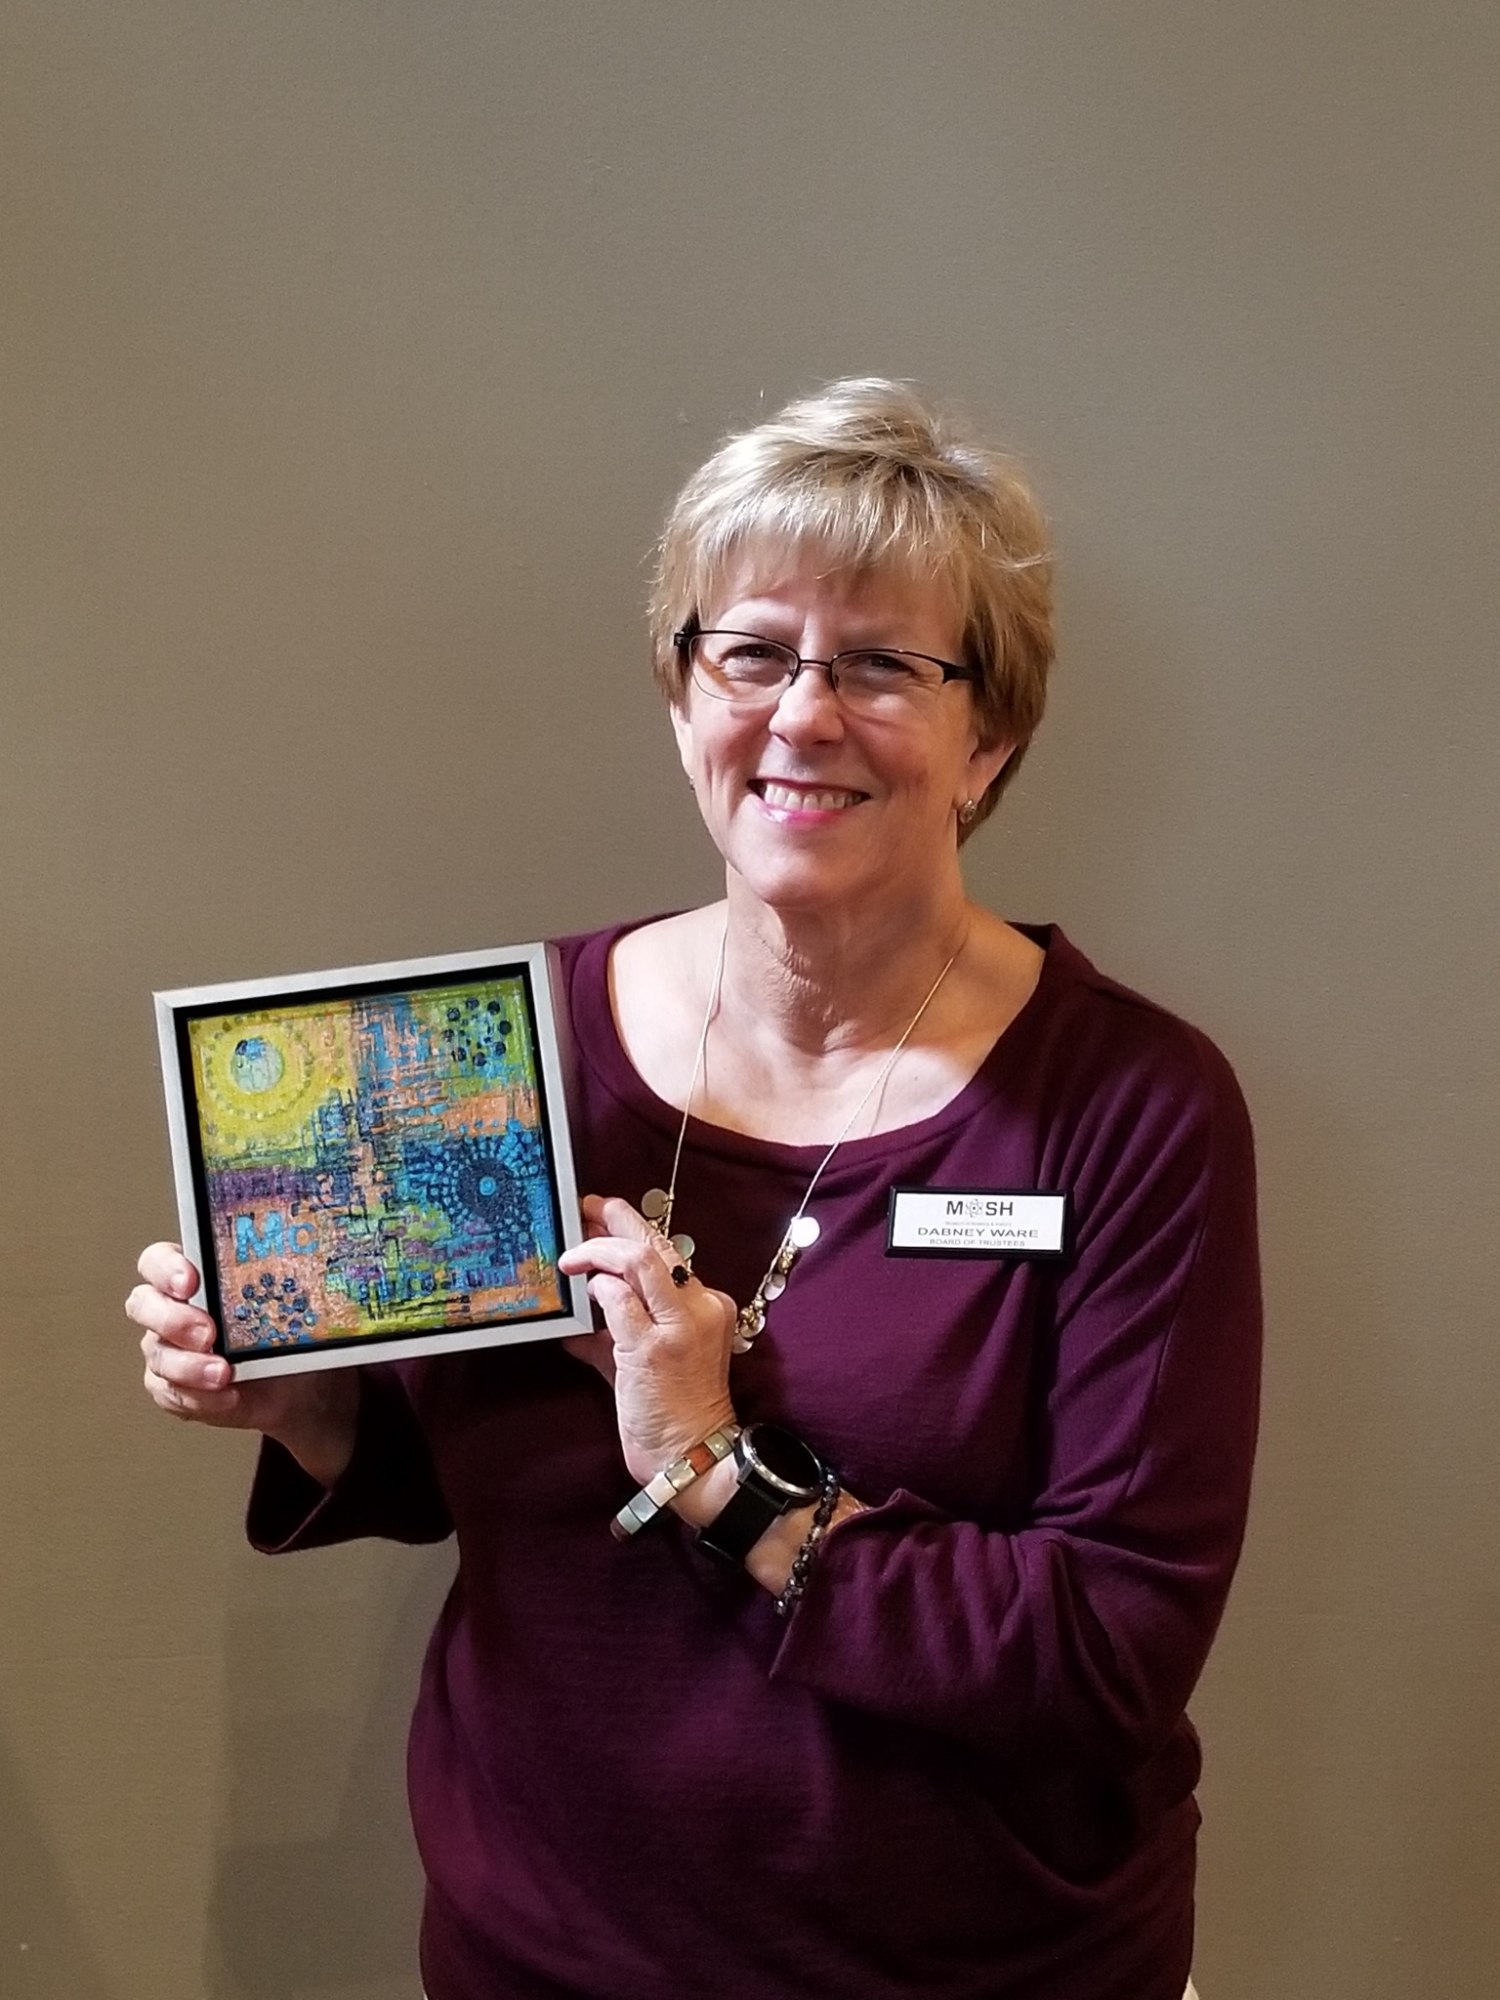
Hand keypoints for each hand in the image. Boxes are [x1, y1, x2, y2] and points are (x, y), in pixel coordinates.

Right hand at [126, 1242, 358, 1485]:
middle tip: (208, 1333)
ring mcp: (166, 1350)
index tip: (190, 1281)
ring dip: (189, 1366)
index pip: (158, 1261)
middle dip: (173, 1319)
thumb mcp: (285, 1300)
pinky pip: (171, 1394)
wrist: (295, 1387)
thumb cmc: (284, 1333)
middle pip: (143, 1304)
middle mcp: (171, 1310)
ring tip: (223, 1373)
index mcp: (191, 1277)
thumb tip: (296, 1261)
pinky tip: (227, 1396)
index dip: (164, 1268)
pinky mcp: (173, 1388)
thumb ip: (275, 1280)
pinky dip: (200, 1398)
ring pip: (158, 1354)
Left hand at [559, 1195, 736, 1484]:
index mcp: (707, 1304)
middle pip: (656, 1243)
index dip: (632, 1230)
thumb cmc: (673, 1414)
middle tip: (585, 1207)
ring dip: (597, 1250)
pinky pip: (618, 1299)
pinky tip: (582, 1294)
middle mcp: (699, 1307)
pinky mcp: (653, 1348)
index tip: (602, 1216)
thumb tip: (576, 1320)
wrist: (692, 1457)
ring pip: (639, 1260)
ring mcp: (679, 1326)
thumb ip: (614, 1334)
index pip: (668, 1252)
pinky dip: (595, 1290)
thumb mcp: (646, 1361)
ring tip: (570, 1256)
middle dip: (616, 1219)